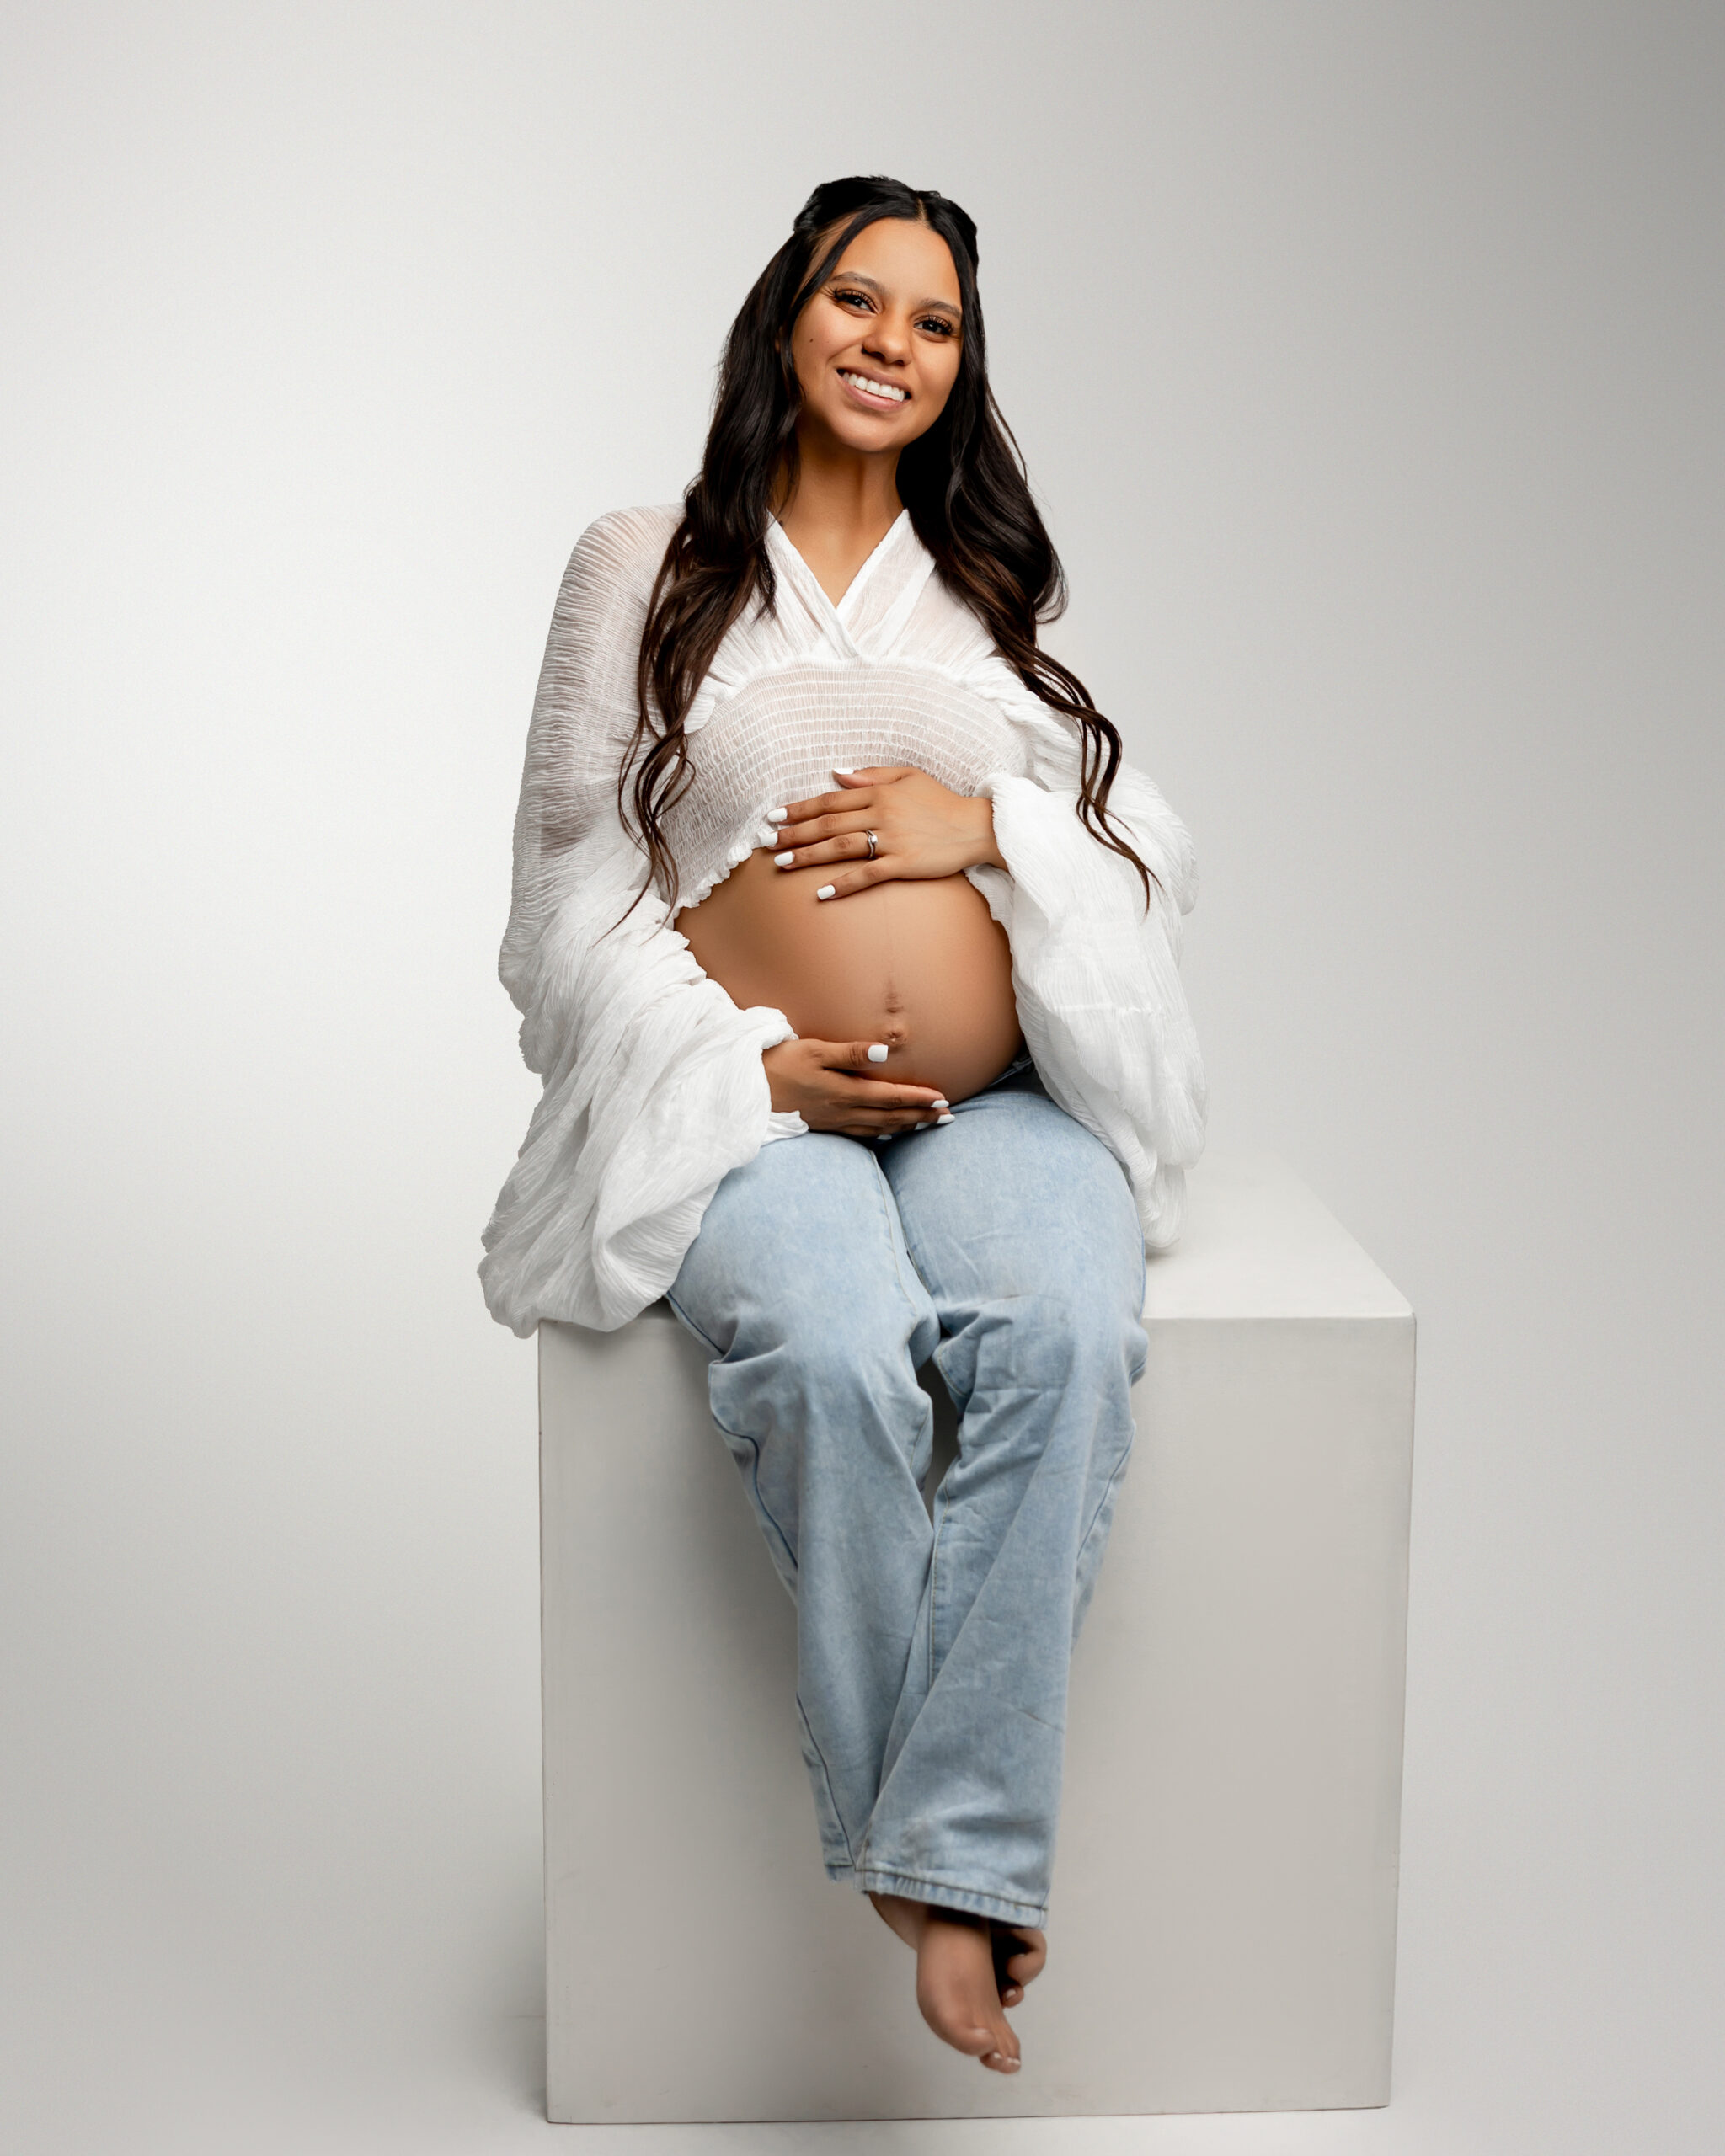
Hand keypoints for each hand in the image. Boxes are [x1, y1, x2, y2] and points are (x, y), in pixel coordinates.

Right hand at [764, 1037, 950, 1137]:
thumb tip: (885, 1054)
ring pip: (879, 1128)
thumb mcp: (814, 1051)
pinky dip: (882, 1134)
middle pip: (891, 1117)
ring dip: (907, 1126)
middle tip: (948, 1117)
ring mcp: (834, 1122)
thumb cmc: (779, 1064)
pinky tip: (889, 1134)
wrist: (745, 1092)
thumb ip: (851, 1053)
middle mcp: (844, 1111)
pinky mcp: (823, 1126)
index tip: (943, 1099)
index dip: (919, 1099)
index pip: (892, 1097)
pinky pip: (861, 1134)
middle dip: (921, 1116)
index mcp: (845, 1092)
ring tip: (927, 1124)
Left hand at [766, 766, 1004, 899]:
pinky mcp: (903, 864)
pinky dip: (842, 884)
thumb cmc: (942, 802)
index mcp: (880, 792)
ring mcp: (892, 840)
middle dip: (794, 834)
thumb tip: (836, 774)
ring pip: (840, 847)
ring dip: (808, 856)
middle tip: (768, 844)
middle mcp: (881, 813)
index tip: (775, 816)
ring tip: (783, 864)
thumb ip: (871, 775)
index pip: (830, 800)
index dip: (800, 808)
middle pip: (828, 823)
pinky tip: (822, 892)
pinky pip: (866, 875)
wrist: (976, 827)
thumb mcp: (909, 776)